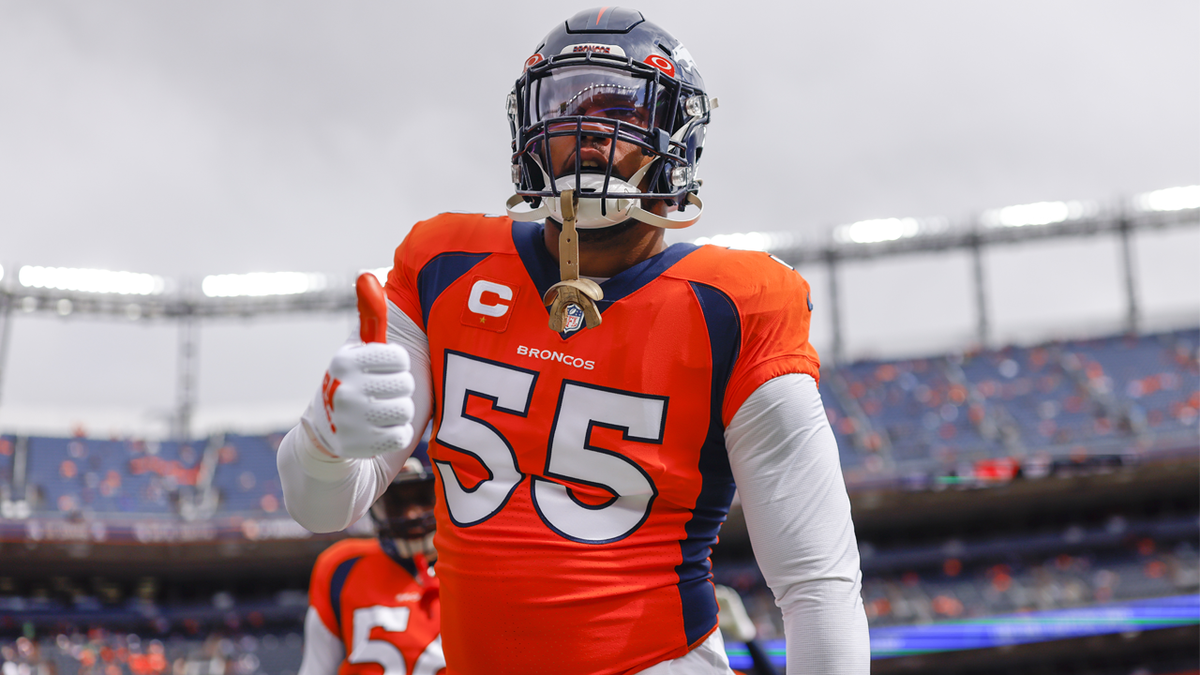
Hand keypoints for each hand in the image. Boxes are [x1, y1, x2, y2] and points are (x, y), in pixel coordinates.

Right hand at [300, 274, 414, 458]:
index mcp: (346, 360)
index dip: (398, 365)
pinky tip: (380, 431)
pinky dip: (397, 435)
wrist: (327, 434)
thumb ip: (369, 315)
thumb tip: (367, 274)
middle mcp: (344, 388)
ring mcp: (349, 420)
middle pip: (406, 386)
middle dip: (401, 390)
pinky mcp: (358, 447)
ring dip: (400, 414)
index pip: (400, 358)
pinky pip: (401, 436)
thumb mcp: (359, 351)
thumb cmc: (357, 384)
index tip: (383, 370)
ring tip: (382, 412)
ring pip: (406, 412)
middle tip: (383, 393)